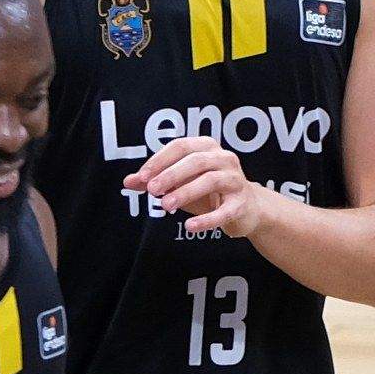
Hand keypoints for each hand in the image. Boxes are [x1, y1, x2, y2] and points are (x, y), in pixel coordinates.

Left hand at [124, 135, 275, 237]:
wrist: (246, 208)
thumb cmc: (208, 191)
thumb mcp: (180, 183)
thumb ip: (154, 180)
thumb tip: (128, 181)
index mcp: (206, 147)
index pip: (180, 147)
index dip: (160, 160)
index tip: (142, 177)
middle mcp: (224, 158)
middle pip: (196, 161)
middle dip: (171, 175)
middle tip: (151, 190)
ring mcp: (235, 180)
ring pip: (210, 181)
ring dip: (186, 192)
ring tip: (165, 205)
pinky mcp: (242, 203)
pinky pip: (224, 211)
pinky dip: (207, 219)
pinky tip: (190, 226)